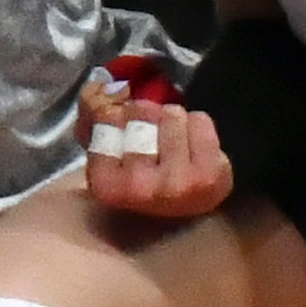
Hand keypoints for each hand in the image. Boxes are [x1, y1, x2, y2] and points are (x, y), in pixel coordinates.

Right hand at [75, 60, 233, 218]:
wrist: (180, 220)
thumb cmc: (136, 180)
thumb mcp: (101, 151)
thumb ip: (92, 111)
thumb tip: (116, 86)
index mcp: (105, 185)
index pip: (106, 115)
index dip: (115, 117)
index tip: (122, 134)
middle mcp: (141, 187)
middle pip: (141, 112)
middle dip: (145, 118)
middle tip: (149, 139)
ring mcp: (180, 183)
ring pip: (172, 114)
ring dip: (172, 122)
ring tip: (171, 145)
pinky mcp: (213, 176)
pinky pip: (200, 121)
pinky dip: (197, 128)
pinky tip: (192, 149)